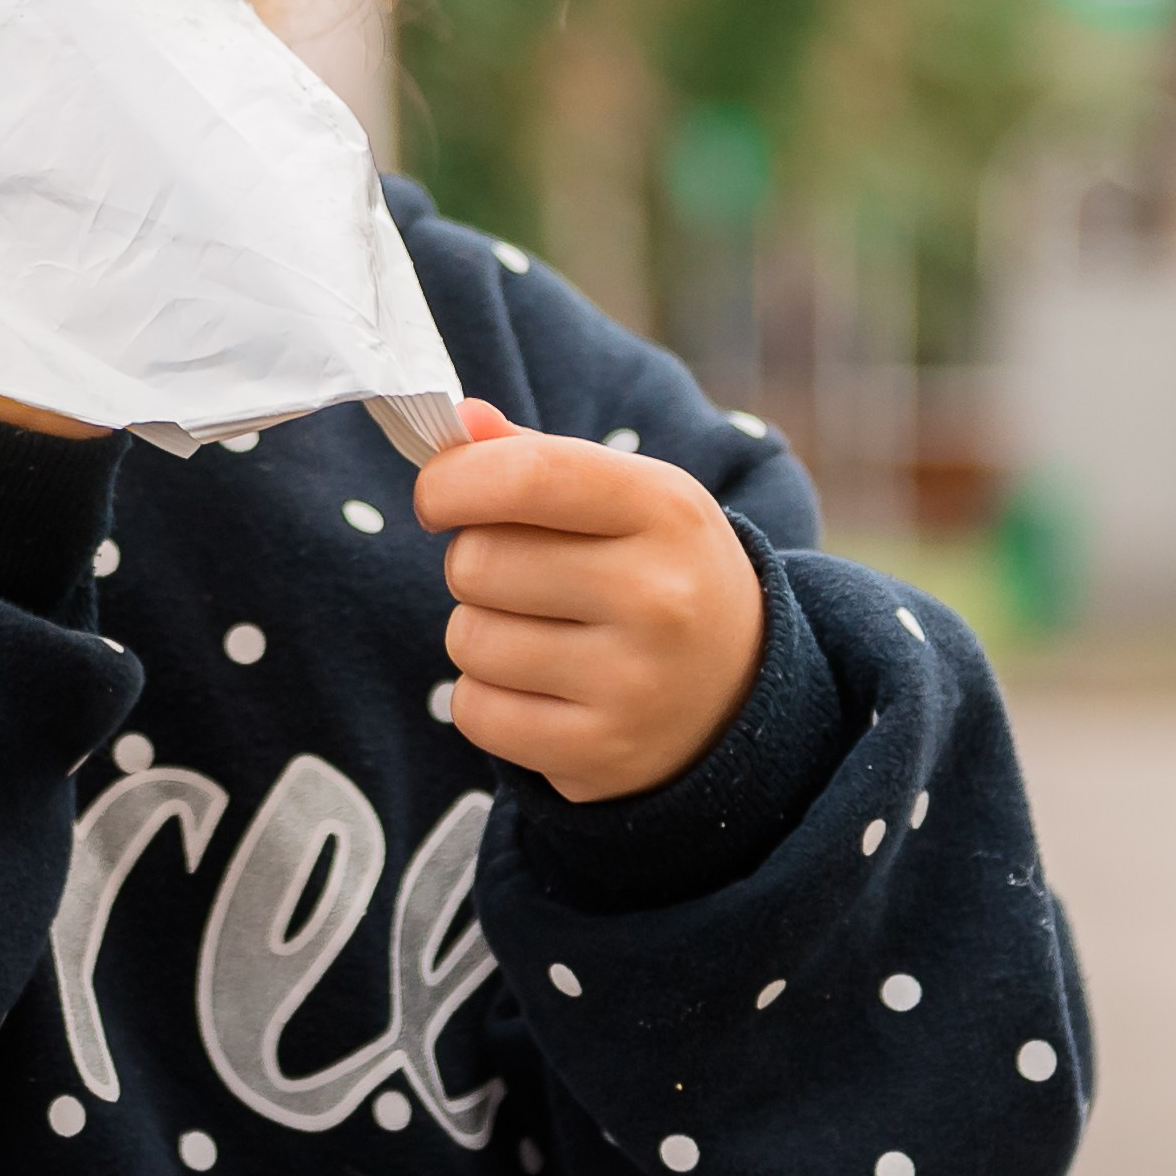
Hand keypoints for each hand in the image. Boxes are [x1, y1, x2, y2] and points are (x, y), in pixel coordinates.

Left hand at [414, 399, 765, 803]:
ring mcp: (633, 683)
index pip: (526, 476)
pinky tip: (540, 688)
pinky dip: (485, 698)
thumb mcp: (626, 498)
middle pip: (478, 561)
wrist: (736, 694)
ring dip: (479, 632)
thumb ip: (536, 457)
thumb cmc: (656, 572)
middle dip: (473, 563)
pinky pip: (474, 711)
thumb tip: (455, 422)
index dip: (452, 481)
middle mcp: (659, 596)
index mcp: (665, 509)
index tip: (439, 497)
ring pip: (468, 638)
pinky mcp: (601, 752)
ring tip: (540, 634)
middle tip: (520, 578)